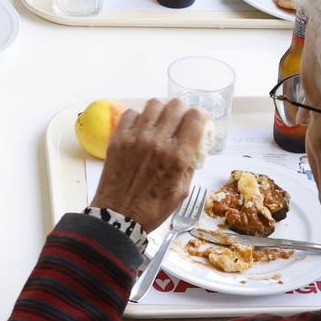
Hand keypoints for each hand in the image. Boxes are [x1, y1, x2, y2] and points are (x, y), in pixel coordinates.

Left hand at [87, 98, 209, 232]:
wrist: (118, 217)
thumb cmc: (152, 209)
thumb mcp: (182, 191)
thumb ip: (189, 164)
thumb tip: (193, 146)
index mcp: (177, 157)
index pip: (195, 117)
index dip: (202, 116)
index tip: (201, 122)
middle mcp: (157, 141)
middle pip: (176, 105)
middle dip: (184, 110)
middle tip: (183, 121)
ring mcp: (135, 137)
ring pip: (155, 103)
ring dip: (163, 110)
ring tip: (163, 121)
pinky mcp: (118, 138)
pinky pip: (132, 113)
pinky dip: (140, 117)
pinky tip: (142, 129)